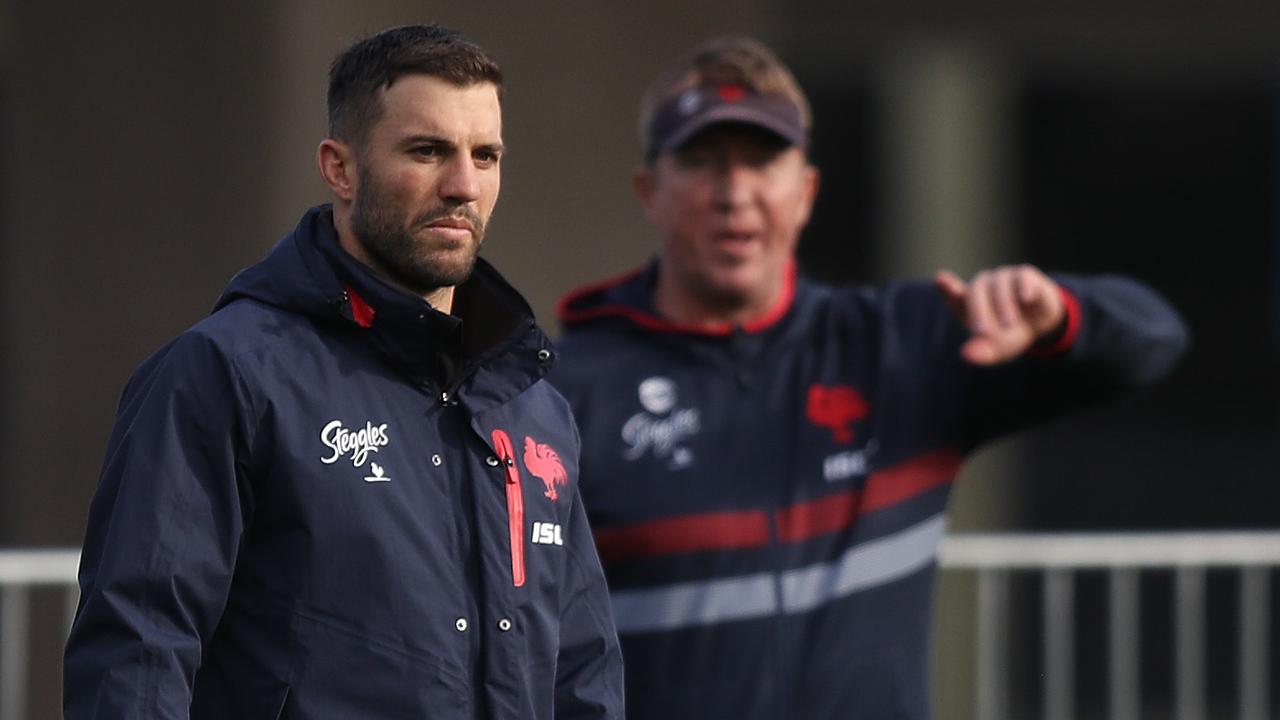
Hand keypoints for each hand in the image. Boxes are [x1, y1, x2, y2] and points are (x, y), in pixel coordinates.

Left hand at [934, 265, 1065, 364]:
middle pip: (976, 291)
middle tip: (982, 331)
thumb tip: (966, 354)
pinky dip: (1023, 287)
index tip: (941, 280)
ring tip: (1010, 325)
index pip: (954, 293)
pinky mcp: (1025, 275)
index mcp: (968, 303)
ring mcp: (1003, 278)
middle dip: (978, 311)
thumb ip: (981, 352)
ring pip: (999, 285)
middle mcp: (984, 286)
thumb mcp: (997, 349)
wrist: (1042, 325)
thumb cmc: (1010, 335)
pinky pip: (1022, 277)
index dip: (948, 287)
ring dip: (1003, 305)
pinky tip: (1025, 299)